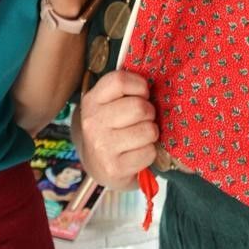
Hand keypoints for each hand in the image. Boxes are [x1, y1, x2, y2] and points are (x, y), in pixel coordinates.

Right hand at [78, 71, 157, 188]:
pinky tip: (138, 153)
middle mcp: (93, 122)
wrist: (97, 165)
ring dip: (151, 133)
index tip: (141, 95)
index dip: (139, 86)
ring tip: (141, 136)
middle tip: (143, 119)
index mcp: (92, 100)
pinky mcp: (114, 168)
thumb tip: (156, 83)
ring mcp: (102, 146)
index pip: (120, 80)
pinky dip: (150, 153)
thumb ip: (126, 91)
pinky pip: (149, 152)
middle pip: (139, 107)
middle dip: (149, 113)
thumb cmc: (111, 128)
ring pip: (148, 130)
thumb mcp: (109, 105)